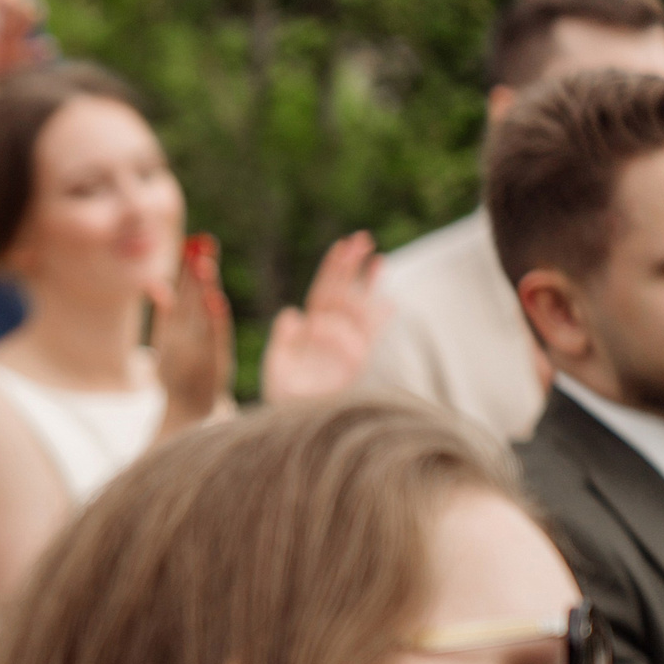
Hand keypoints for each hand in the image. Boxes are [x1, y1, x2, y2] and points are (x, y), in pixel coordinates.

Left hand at [151, 235, 231, 426]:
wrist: (187, 409)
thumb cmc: (184, 373)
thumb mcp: (173, 344)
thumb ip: (168, 316)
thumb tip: (156, 286)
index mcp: (188, 328)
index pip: (190, 292)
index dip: (192, 270)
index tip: (196, 243)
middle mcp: (197, 334)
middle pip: (198, 297)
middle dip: (200, 272)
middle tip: (204, 244)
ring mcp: (203, 347)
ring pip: (203, 314)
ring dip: (205, 289)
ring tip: (206, 264)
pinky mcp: (211, 362)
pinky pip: (211, 338)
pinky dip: (215, 320)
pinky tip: (216, 301)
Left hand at [260, 233, 387, 405]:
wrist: (292, 425)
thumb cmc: (282, 397)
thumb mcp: (276, 365)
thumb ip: (283, 340)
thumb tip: (293, 312)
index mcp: (309, 331)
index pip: (324, 292)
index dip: (333, 269)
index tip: (342, 245)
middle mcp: (330, 335)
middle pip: (343, 294)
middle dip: (352, 267)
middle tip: (362, 239)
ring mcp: (346, 348)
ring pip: (358, 310)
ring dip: (365, 286)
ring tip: (377, 260)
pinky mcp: (356, 365)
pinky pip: (365, 340)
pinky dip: (375, 322)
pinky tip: (388, 303)